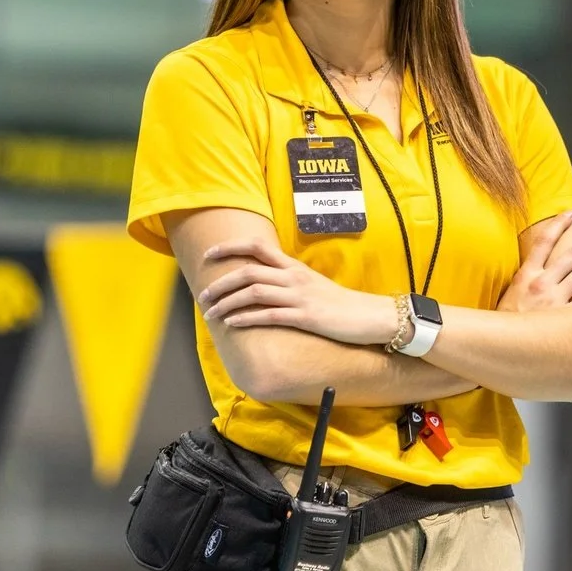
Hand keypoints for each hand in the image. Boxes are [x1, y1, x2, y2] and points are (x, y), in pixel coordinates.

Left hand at [198, 239, 395, 345]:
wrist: (368, 315)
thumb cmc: (338, 303)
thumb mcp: (310, 284)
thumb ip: (287, 279)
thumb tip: (261, 282)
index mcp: (293, 266)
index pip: (257, 247)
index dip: (230, 248)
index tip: (209, 255)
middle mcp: (293, 277)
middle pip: (248, 271)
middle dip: (220, 282)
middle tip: (202, 294)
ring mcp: (299, 296)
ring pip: (254, 292)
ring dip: (227, 302)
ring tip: (211, 313)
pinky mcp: (305, 316)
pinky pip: (269, 315)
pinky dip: (246, 318)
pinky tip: (233, 324)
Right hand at [498, 211, 571, 312]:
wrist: (500, 346)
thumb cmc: (503, 320)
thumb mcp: (508, 293)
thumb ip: (523, 280)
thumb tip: (534, 269)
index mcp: (526, 274)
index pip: (544, 241)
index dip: (558, 225)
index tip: (569, 215)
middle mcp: (542, 283)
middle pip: (571, 257)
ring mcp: (555, 300)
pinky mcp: (564, 318)